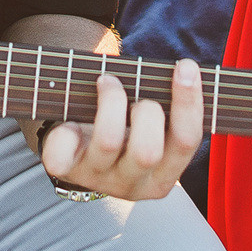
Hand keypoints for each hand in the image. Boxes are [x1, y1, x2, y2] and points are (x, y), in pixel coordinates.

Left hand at [39, 60, 202, 199]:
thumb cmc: (123, 125)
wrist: (78, 151)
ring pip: (108, 141)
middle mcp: (132, 184)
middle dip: (146, 110)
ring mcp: (96, 178)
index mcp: (162, 177)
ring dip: (111, 100)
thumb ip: (168, 106)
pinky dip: (66, 127)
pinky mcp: (65, 169)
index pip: (186, 141)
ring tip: (107, 81)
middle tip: (137, 91)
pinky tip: (72, 118)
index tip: (186, 66)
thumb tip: (185, 70)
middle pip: (148, 151)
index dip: (188, 102)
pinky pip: (63, 152)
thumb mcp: (151, 124)